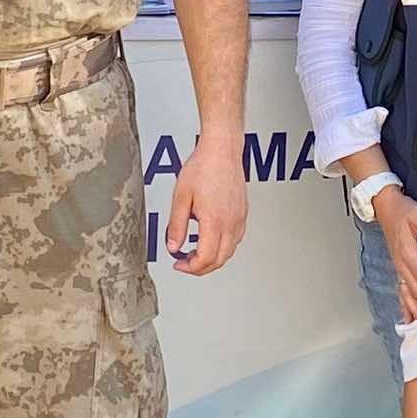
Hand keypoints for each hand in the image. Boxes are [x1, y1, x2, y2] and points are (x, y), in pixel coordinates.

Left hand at [165, 133, 250, 276]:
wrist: (222, 150)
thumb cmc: (203, 167)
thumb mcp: (181, 197)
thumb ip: (176, 225)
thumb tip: (173, 247)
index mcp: (214, 220)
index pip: (206, 258)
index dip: (190, 268)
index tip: (179, 264)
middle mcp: (231, 222)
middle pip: (219, 260)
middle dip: (200, 267)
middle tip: (185, 262)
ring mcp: (239, 219)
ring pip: (229, 252)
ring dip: (213, 258)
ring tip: (195, 251)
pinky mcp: (243, 214)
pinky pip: (235, 239)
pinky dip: (223, 247)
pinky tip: (210, 239)